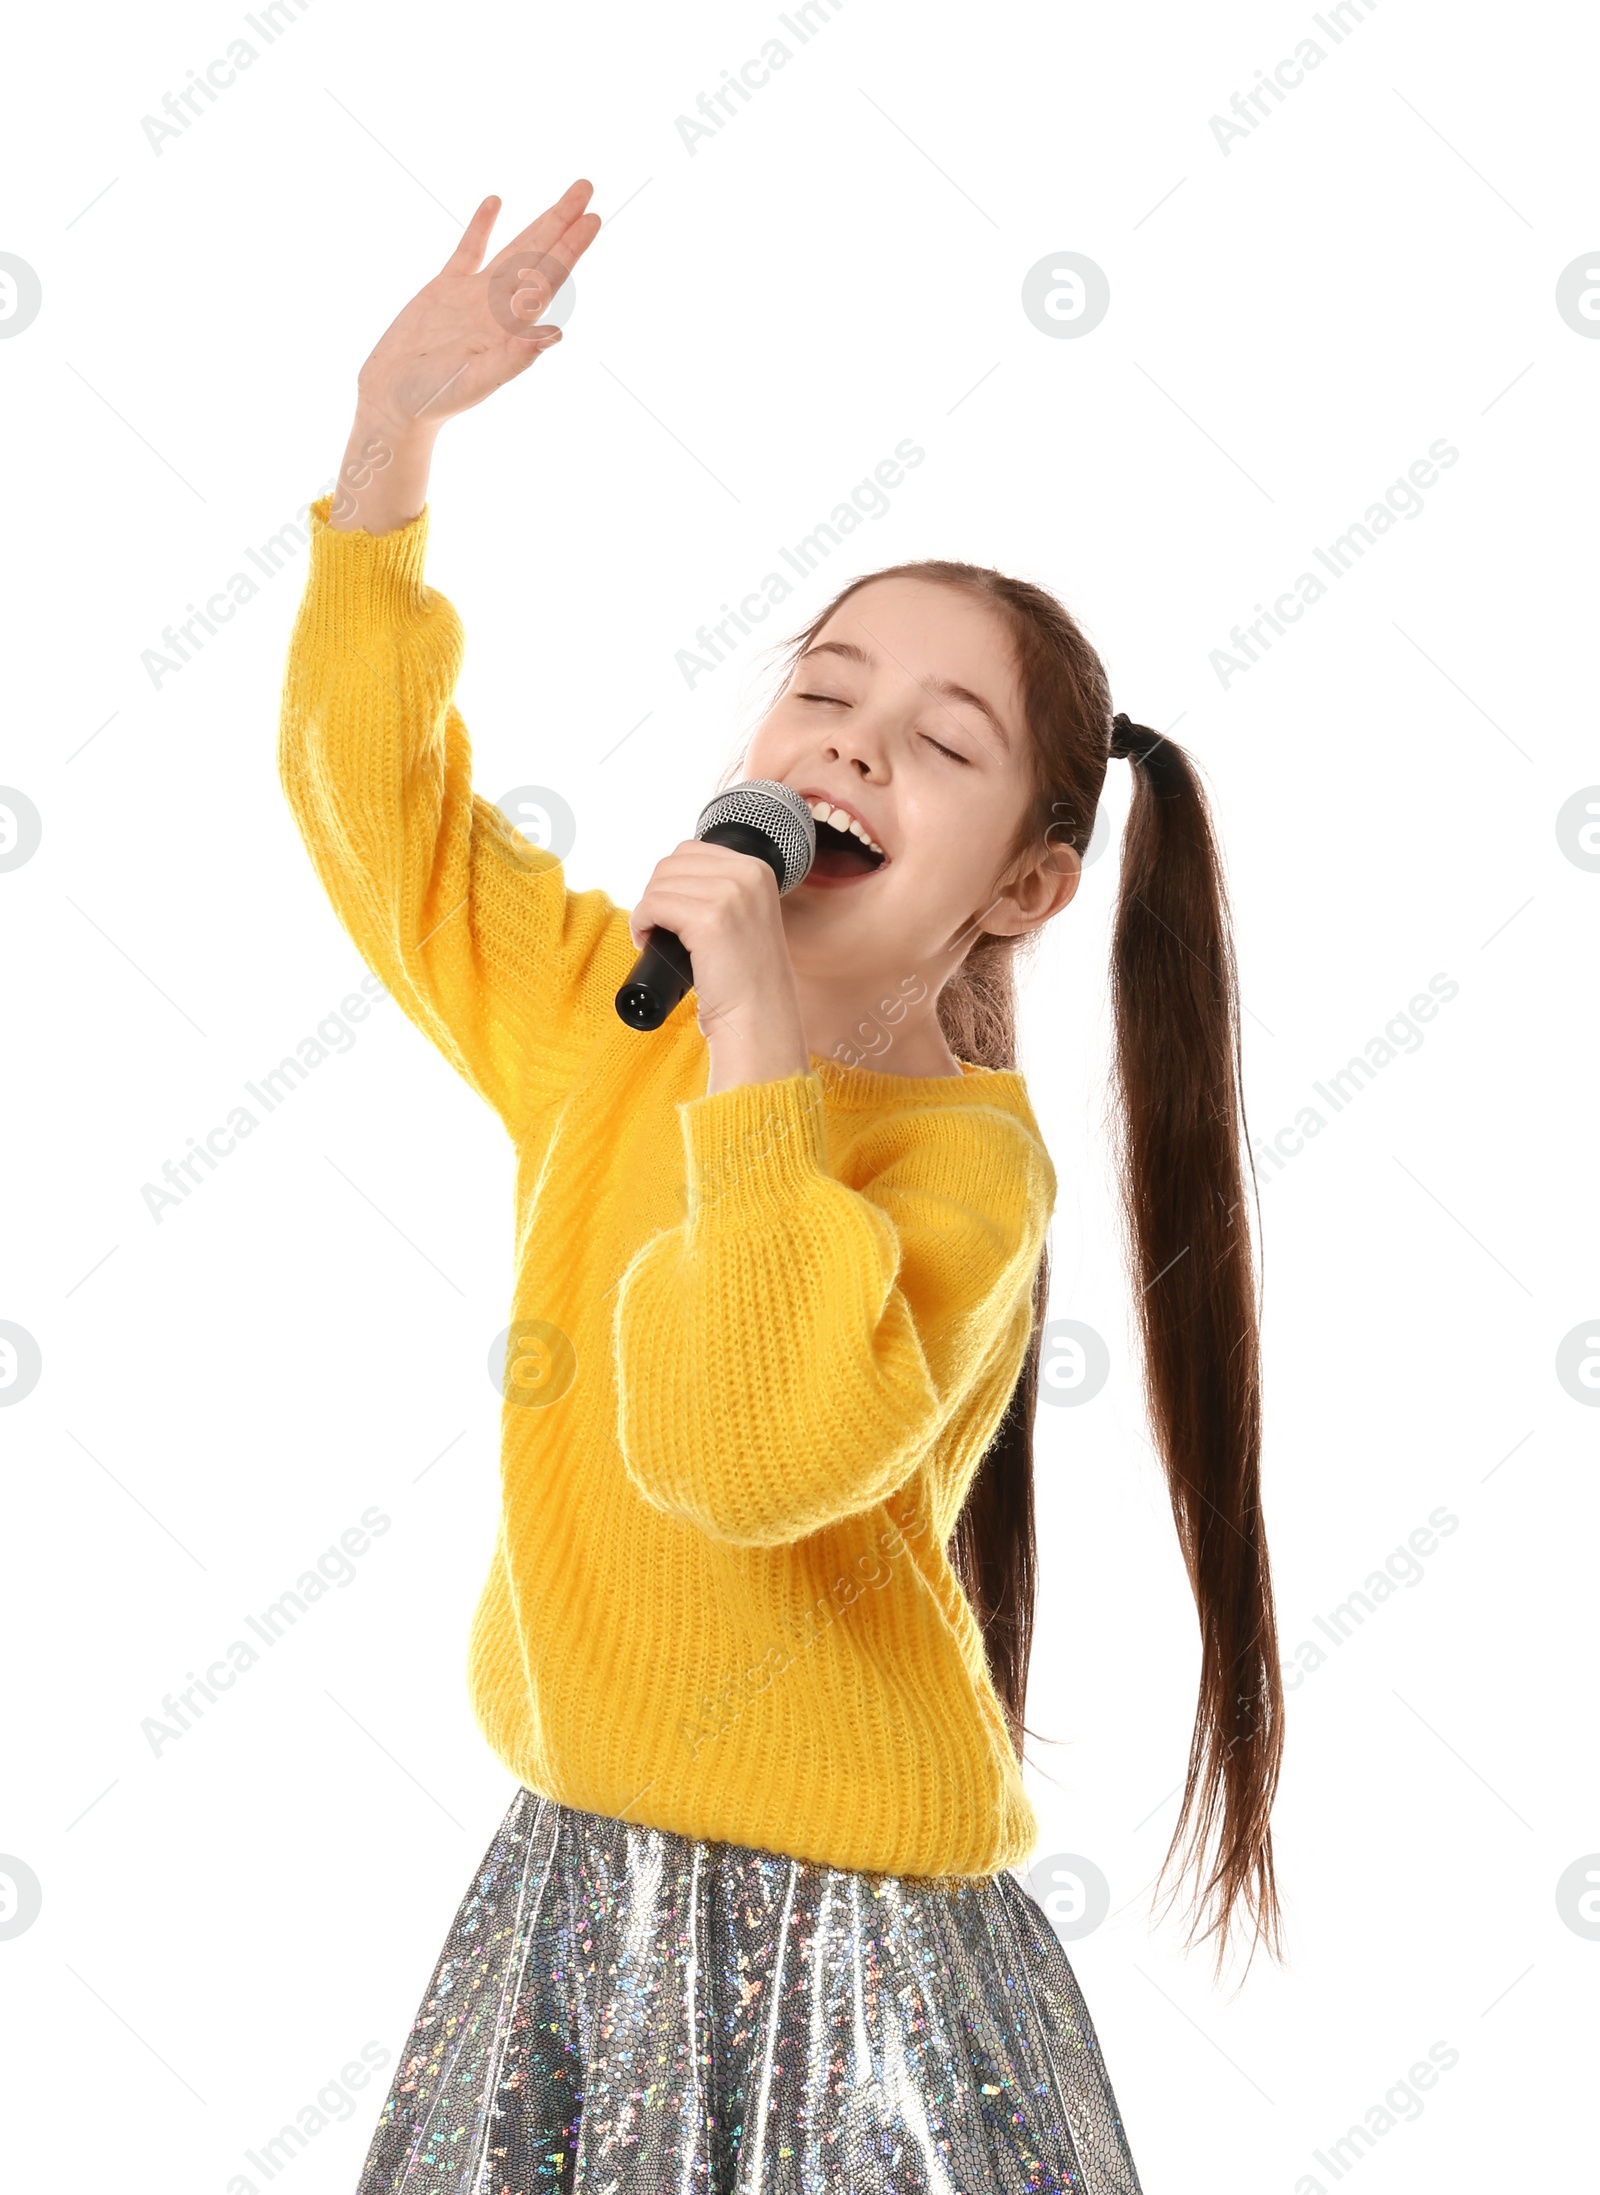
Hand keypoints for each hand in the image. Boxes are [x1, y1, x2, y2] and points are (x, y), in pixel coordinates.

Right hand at [354, 182, 601, 438]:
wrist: (393, 400)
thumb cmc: (432, 400)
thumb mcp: (474, 381)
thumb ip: (512, 360)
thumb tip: (555, 336)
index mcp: (509, 328)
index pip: (548, 281)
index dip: (570, 250)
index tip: (592, 220)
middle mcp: (498, 308)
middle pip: (538, 256)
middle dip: (563, 223)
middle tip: (586, 188)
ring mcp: (473, 296)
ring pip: (513, 249)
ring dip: (538, 222)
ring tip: (564, 198)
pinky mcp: (444, 290)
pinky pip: (468, 251)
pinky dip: (481, 227)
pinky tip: (496, 202)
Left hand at [628, 844, 810, 1092]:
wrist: (758, 1018)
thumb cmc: (746, 978)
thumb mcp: (744, 917)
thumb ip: (720, 889)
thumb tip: (668, 877)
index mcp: (758, 869)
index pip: (691, 851)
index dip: (671, 882)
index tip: (673, 912)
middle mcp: (748, 875)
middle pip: (671, 864)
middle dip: (656, 894)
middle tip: (660, 928)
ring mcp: (730, 894)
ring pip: (658, 884)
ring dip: (647, 911)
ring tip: (655, 937)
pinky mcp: (709, 919)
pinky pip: (652, 906)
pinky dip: (640, 923)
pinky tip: (647, 942)